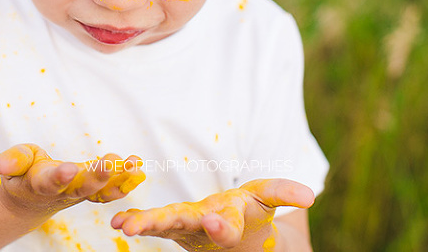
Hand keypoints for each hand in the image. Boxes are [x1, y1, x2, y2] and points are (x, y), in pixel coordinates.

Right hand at [0, 144, 145, 214]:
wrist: (32, 198)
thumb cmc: (23, 172)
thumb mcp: (14, 163)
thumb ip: (13, 161)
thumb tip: (1, 164)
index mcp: (41, 184)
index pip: (49, 182)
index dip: (58, 176)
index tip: (68, 169)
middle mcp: (64, 192)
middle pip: (81, 187)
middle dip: (97, 176)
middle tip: (110, 162)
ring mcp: (80, 192)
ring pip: (101, 189)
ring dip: (119, 179)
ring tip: (135, 165)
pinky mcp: (93, 190)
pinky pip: (111, 188)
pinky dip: (126, 180)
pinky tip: (139, 167)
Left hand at [111, 179, 313, 250]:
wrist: (238, 234)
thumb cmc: (253, 213)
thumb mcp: (269, 199)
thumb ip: (284, 193)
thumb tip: (311, 195)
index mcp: (229, 225)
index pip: (225, 228)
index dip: (221, 225)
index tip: (215, 221)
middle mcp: (203, 230)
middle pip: (181, 227)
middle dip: (160, 225)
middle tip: (139, 228)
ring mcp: (184, 229)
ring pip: (162, 226)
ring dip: (142, 224)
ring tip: (122, 225)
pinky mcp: (171, 224)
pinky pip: (152, 222)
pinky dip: (136, 220)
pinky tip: (116, 221)